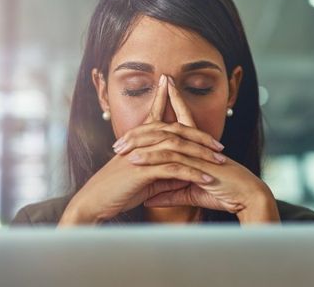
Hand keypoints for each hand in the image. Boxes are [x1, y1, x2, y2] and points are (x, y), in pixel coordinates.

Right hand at [58, 75, 223, 225]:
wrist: (93, 203)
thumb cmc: (116, 191)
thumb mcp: (144, 178)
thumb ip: (163, 170)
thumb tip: (185, 170)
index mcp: (139, 139)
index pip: (161, 119)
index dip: (176, 109)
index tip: (201, 120)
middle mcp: (140, 141)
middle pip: (176, 130)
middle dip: (201, 137)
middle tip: (220, 145)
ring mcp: (141, 154)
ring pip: (178, 147)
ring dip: (202, 154)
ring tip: (220, 162)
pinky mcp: (142, 170)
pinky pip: (174, 168)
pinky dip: (192, 172)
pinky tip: (207, 178)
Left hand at [128, 76, 279, 223]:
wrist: (247, 198)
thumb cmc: (225, 194)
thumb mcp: (192, 193)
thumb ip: (170, 193)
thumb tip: (149, 197)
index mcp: (198, 147)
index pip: (182, 120)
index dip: (173, 103)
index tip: (162, 89)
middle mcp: (197, 145)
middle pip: (167, 127)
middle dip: (143, 127)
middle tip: (121, 135)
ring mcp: (198, 153)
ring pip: (165, 140)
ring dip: (141, 143)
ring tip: (120, 148)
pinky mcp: (199, 165)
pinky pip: (172, 159)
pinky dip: (153, 159)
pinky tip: (136, 160)